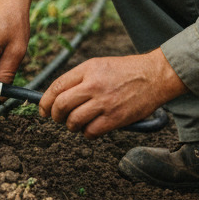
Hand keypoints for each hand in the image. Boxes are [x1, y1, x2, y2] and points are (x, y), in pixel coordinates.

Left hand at [38, 48, 185, 137]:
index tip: (43, 109)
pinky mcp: (114, 118)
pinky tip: (93, 128)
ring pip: (73, 121)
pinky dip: (88, 134)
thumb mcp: (100, 65)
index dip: (45, 101)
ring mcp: (104, 102)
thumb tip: (58, 97)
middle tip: (59, 119)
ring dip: (72, 126)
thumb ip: (80, 79)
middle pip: (60, 106)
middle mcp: (93, 85)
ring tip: (79, 123)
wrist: (155, 76)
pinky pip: (90, 132)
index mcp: (88, 69)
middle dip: (55, 116)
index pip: (56, 87)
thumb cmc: (127, 71)